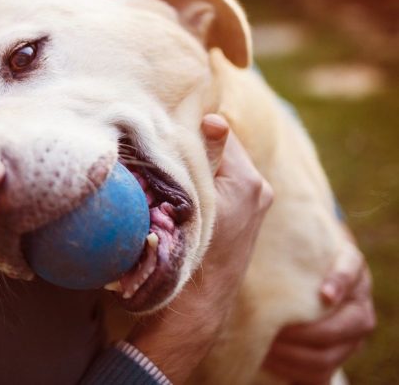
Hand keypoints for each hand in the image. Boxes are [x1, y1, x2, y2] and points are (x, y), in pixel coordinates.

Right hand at [128, 114, 273, 382]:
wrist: (196, 305)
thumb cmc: (189, 252)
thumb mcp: (195, 200)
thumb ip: (207, 158)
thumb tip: (215, 119)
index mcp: (249, 181)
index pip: (221, 132)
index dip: (193, 128)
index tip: (168, 128)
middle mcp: (258, 189)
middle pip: (222, 149)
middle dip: (196, 146)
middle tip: (166, 146)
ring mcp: (253, 204)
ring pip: (221, 167)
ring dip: (198, 165)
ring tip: (171, 169)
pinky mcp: (243, 217)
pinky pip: (223, 184)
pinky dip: (204, 181)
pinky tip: (182, 189)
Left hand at [263, 239, 375, 383]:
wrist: (304, 279)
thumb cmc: (292, 257)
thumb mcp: (293, 244)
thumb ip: (284, 238)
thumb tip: (257, 205)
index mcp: (349, 266)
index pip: (352, 269)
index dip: (342, 281)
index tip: (325, 294)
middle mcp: (357, 301)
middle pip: (349, 324)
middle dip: (311, 332)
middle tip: (277, 330)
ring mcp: (351, 331)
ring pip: (334, 353)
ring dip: (298, 354)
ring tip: (267, 345)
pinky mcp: (337, 353)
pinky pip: (322, 371)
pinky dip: (295, 369)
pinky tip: (269, 358)